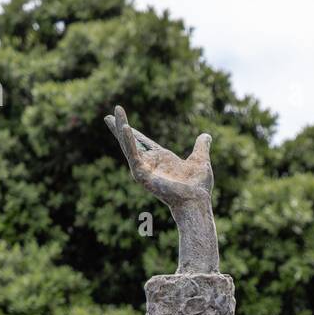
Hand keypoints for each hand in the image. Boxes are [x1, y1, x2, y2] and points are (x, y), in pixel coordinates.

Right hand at [104, 106, 219, 273]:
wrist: (196, 200)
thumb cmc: (198, 187)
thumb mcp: (200, 159)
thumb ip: (201, 147)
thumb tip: (206, 135)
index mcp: (162, 160)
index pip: (144, 143)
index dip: (134, 132)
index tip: (124, 122)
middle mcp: (151, 164)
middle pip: (131, 142)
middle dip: (119, 129)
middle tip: (107, 116)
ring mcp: (145, 170)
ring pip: (128, 146)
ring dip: (120, 129)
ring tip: (112, 114)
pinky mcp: (142, 175)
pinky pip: (133, 155)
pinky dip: (128, 142)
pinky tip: (124, 128)